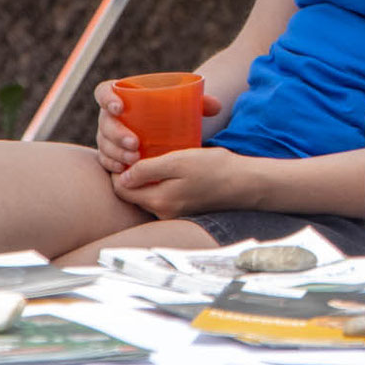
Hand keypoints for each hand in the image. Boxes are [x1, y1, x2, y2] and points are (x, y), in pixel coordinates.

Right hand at [93, 80, 222, 173]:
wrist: (168, 131)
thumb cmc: (174, 113)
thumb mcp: (187, 105)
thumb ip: (201, 103)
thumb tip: (216, 107)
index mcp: (123, 95)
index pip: (104, 91)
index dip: (106, 98)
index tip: (120, 107)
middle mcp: (111, 115)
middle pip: (104, 122)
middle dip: (116, 133)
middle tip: (135, 143)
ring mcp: (108, 134)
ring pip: (103, 143)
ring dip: (115, 152)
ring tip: (134, 159)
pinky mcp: (111, 152)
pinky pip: (104, 159)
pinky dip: (111, 165)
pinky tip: (122, 171)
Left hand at [110, 146, 254, 218]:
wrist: (246, 183)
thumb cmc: (214, 168)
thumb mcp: (179, 161)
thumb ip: (148, 170)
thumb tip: (122, 176)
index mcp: (158, 201)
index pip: (121, 189)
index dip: (118, 169)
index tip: (125, 151)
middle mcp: (162, 212)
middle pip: (132, 194)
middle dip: (129, 175)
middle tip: (136, 151)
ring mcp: (174, 213)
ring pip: (147, 195)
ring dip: (145, 179)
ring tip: (152, 157)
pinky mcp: (184, 210)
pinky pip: (162, 197)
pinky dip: (159, 184)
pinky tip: (170, 169)